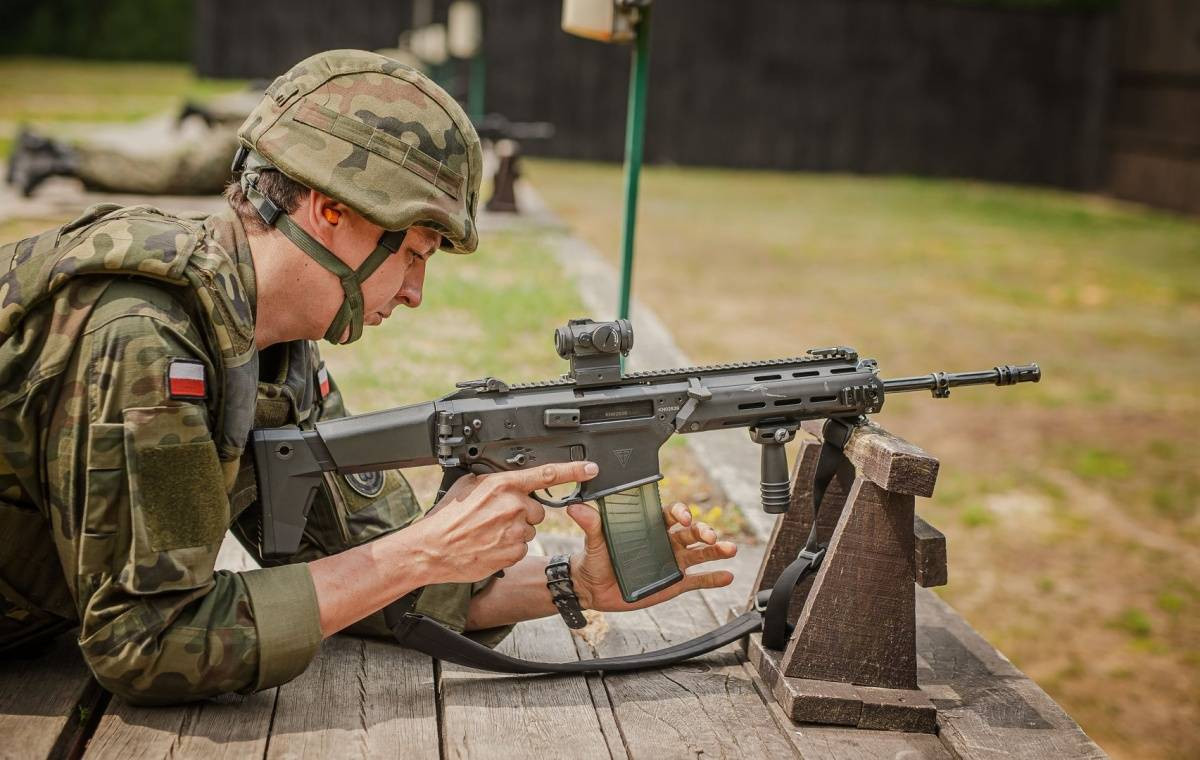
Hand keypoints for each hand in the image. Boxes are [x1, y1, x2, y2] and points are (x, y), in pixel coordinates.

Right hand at [413, 461, 598, 583]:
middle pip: (536, 509)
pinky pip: (521, 547)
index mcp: (503, 485)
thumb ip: (494, 480)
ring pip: (529, 529)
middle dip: (522, 512)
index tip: (591, 469)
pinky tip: (490, 546)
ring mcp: (514, 531)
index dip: (573, 471)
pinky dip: (509, 548)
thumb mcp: (468, 486)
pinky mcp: (513, 553)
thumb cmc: (446, 518)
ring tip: (488, 533)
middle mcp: (513, 506)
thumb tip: (508, 479)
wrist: (432, 549)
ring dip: (515, 531)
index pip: (546, 474)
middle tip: (495, 517)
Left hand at [565, 500, 736, 611]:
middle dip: (703, 531)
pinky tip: (728, 576)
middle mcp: (665, 541)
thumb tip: (576, 507)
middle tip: (711, 535)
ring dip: (716, 550)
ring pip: (699, 553)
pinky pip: (698, 580)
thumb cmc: (595, 558)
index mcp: (649, 526)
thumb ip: (592, 524)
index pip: (670, 515)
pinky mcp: (675, 583)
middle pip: (690, 532)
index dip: (680, 513)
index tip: (684, 517)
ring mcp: (672, 562)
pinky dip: (713, 578)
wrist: (592, 587)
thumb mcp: (595, 541)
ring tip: (730, 549)